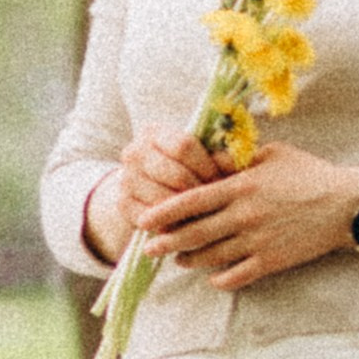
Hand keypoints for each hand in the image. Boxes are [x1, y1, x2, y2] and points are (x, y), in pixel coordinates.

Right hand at [85, 125, 217, 266]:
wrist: (150, 188)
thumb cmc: (186, 168)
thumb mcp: (201, 156)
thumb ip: (220, 155)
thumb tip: (235, 162)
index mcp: (154, 132)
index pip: (183, 145)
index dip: (206, 165)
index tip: (221, 179)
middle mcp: (134, 152)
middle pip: (175, 174)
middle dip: (200, 191)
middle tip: (218, 203)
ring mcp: (126, 178)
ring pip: (165, 199)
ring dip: (189, 211)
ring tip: (208, 216)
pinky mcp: (123, 204)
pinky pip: (153, 219)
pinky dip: (172, 225)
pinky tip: (187, 226)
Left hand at [135, 141, 358, 289]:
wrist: (346, 205)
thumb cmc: (309, 174)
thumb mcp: (271, 154)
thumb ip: (236, 158)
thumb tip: (206, 158)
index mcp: (241, 186)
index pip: (191, 201)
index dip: (163, 212)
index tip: (144, 220)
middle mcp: (244, 215)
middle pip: (194, 233)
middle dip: (166, 242)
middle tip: (148, 248)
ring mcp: (257, 241)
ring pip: (211, 257)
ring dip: (190, 260)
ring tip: (179, 260)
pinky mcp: (271, 261)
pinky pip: (235, 276)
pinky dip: (219, 278)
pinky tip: (212, 276)